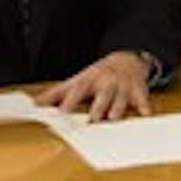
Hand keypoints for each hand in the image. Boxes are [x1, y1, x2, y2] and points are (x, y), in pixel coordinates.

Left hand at [35, 50, 151, 121]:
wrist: (127, 59)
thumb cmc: (98, 75)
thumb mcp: (77, 80)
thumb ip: (56, 94)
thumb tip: (35, 104)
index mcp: (89, 80)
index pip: (78, 91)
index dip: (70, 102)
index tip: (61, 114)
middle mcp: (106, 83)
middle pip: (102, 95)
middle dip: (98, 107)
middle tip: (91, 121)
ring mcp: (123, 86)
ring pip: (121, 97)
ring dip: (118, 107)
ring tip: (113, 118)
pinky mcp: (139, 90)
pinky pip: (143, 98)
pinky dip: (144, 106)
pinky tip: (145, 114)